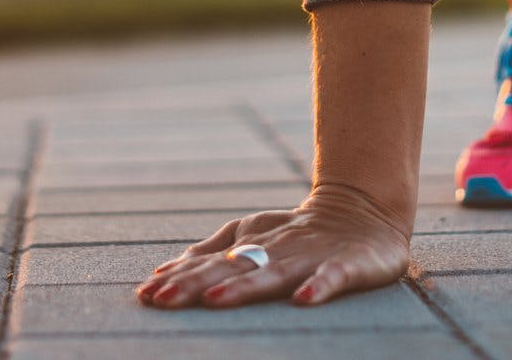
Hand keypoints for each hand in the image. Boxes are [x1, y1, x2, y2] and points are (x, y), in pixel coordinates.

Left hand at [134, 182, 411, 307]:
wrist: (365, 209)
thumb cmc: (301, 233)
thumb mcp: (254, 237)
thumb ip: (212, 253)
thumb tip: (163, 271)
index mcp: (253, 245)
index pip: (210, 263)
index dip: (178, 278)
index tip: (146, 293)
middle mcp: (276, 249)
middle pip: (231, 267)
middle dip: (195, 283)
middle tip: (162, 299)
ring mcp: (311, 256)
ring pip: (274, 272)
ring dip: (245, 286)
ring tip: (216, 300)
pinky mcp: (348, 264)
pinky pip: (333, 277)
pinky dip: (319, 287)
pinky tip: (303, 301)